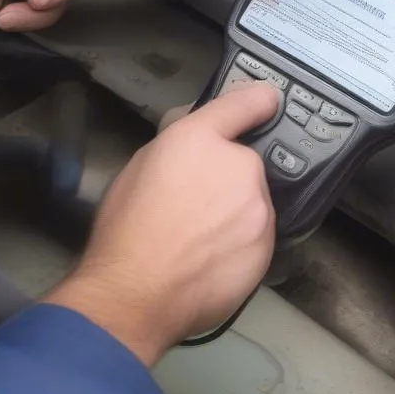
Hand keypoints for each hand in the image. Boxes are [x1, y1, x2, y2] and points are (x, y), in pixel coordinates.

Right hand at [44, 83, 279, 365]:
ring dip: (235, 212)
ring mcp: (258, 209)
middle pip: (244, 165)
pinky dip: (240, 244)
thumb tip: (196, 137)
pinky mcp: (267, 249)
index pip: (244, 103)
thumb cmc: (127, 227)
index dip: (258, 100)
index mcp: (201, 138)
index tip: (266, 101)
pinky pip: (256, 237)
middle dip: (226, 178)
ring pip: (252, 203)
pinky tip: (210, 261)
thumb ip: (177, 143)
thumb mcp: (140, 165)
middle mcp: (239, 166)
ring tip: (198, 239)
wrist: (135, 293)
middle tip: (194, 203)